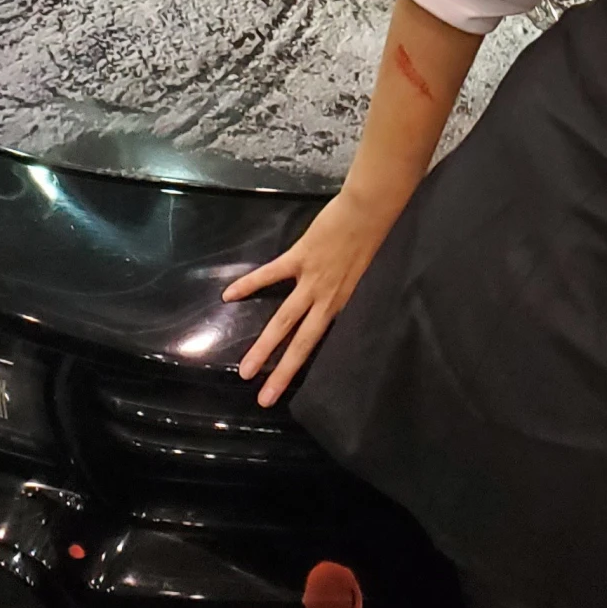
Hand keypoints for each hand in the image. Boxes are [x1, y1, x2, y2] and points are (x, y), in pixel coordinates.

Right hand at [225, 186, 397, 406]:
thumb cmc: (378, 238)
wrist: (373, 210)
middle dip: (282, 371)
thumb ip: (352, 291)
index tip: (300, 382)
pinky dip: (250, 284)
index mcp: (344, 304)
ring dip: (264, 346)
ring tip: (246, 369)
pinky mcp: (300, 257)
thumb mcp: (370, 274)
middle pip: (300, 342)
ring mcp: (311, 280)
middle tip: (265, 398)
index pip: (323, 342)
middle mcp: (327, 299)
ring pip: (283, 321)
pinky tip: (229, 296)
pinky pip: (270, 273)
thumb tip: (340, 303)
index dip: (309, 363)